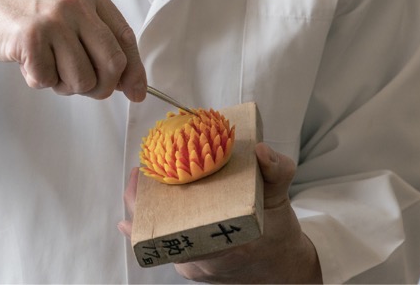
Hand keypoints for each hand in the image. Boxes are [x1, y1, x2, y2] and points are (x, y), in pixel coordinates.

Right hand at [0, 0, 146, 100]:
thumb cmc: (24, 13)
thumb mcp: (67, 12)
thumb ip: (97, 39)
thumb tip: (130, 84)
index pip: (125, 37)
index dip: (134, 70)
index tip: (135, 92)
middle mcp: (75, 0)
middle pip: (112, 63)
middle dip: (101, 87)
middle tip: (82, 87)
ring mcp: (52, 18)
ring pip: (83, 79)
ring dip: (65, 85)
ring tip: (48, 66)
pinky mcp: (29, 37)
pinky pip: (49, 80)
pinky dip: (39, 80)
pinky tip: (27, 61)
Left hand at [119, 143, 322, 283]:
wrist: (282, 268)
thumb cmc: (278, 232)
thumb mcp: (280, 199)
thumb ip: (276, 171)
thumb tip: (260, 149)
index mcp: (230, 248)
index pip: (181, 232)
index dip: (154, 207)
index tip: (143, 178)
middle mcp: (207, 264)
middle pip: (159, 235)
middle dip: (142, 204)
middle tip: (137, 174)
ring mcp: (196, 269)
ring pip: (157, 242)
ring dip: (146, 214)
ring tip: (139, 183)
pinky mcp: (191, 268)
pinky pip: (163, 248)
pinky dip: (150, 228)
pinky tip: (137, 213)